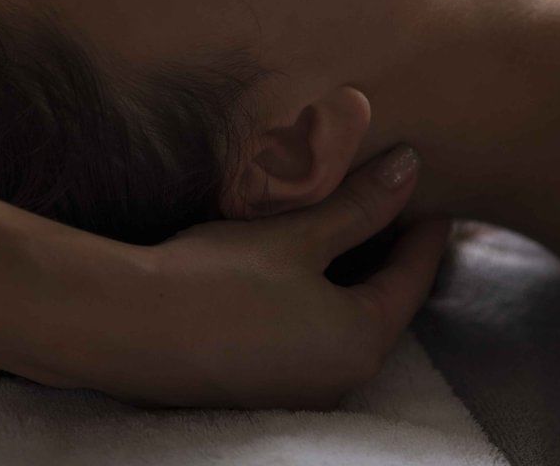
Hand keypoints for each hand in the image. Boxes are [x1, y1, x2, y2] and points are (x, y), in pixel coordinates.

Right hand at [78, 145, 451, 409]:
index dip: (426, 229)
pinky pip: (310, 335)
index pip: (415, 276)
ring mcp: (299, 390)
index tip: (434, 193)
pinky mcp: (261, 385)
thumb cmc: (217, 279)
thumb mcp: (299, 233)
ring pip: (344, 319)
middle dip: (390, 250)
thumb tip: (411, 168)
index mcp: (362, 341)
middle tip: (395, 200)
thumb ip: (361, 204)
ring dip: (351, 273)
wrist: (125, 328)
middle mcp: (340, 378)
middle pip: (384, 302)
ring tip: (347, 221)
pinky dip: (318, 297)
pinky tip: (297, 264)